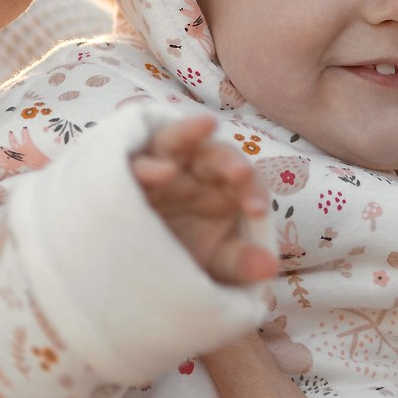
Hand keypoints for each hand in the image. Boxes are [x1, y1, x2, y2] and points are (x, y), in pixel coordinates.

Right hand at [130, 115, 276, 285]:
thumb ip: (241, 262)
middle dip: (229, 160)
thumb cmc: (184, 257)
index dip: (252, 190)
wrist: (138, 271)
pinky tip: (163, 171)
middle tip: (240, 173)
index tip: (256, 211)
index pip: (245, 180)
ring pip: (175, 140)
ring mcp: (159, 167)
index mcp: (222, 188)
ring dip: (189, 133)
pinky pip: (136, 161)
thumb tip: (269, 267)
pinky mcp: (128, 175)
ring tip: (206, 125)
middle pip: (215, 155)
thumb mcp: (214, 264)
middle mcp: (194, 171)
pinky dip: (149, 164)